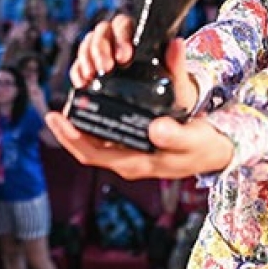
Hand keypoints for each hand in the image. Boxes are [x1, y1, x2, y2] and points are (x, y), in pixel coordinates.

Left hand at [45, 110, 232, 180]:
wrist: (214, 151)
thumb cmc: (202, 146)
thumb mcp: (193, 139)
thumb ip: (176, 135)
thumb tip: (155, 128)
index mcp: (136, 163)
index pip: (92, 155)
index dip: (71, 138)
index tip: (56, 118)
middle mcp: (128, 161)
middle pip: (87, 150)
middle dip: (68, 132)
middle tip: (53, 110)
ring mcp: (130, 154)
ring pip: (95, 143)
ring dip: (80, 127)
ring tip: (68, 105)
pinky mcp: (135, 145)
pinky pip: (107, 136)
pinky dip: (96, 122)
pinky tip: (91, 105)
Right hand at [70, 15, 197, 112]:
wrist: (164, 114)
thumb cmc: (173, 93)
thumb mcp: (177, 80)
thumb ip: (176, 62)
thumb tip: (177, 42)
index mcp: (138, 38)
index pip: (124, 25)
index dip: (121, 37)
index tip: (124, 57)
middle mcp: (118, 42)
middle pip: (102, 31)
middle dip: (100, 48)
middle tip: (106, 67)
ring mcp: (103, 56)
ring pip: (88, 44)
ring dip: (86, 58)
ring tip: (91, 76)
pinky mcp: (92, 72)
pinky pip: (79, 64)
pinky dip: (77, 71)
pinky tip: (82, 83)